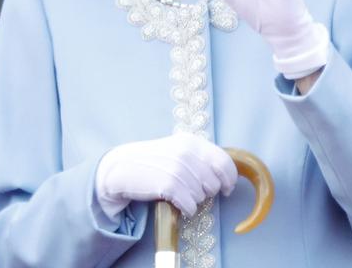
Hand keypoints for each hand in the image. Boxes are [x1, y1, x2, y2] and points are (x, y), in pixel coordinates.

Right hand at [94, 134, 236, 218]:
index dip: (229, 179)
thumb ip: (200, 158)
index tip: (226, 188)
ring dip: (193, 200)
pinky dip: (186, 209)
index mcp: (192, 142)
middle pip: (215, 183)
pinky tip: (176, 202)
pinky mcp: (169, 185)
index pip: (224, 162)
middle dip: (207, 192)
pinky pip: (191, 206)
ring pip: (202, 196)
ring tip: (178, 193)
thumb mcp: (177, 151)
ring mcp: (178, 168)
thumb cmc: (153, 162)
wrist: (121, 167)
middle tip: (191, 190)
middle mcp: (187, 153)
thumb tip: (226, 176)